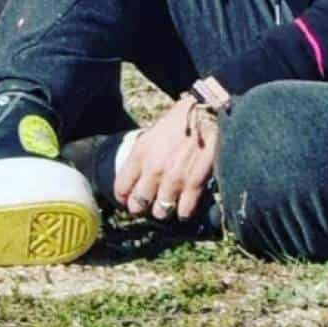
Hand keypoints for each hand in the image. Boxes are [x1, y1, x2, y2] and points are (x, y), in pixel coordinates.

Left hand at [119, 97, 219, 222]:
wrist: (206, 113)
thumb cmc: (180, 121)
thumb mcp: (152, 135)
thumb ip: (143, 157)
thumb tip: (138, 177)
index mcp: (140, 154)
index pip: (121, 188)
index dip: (124, 198)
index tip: (128, 199)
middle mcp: (153, 169)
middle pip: (138, 205)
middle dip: (142, 207)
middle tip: (149, 203)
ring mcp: (174, 179)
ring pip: (160, 213)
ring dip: (164, 210)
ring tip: (169, 203)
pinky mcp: (194, 185)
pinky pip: (183, 212)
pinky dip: (184, 211)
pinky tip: (185, 203)